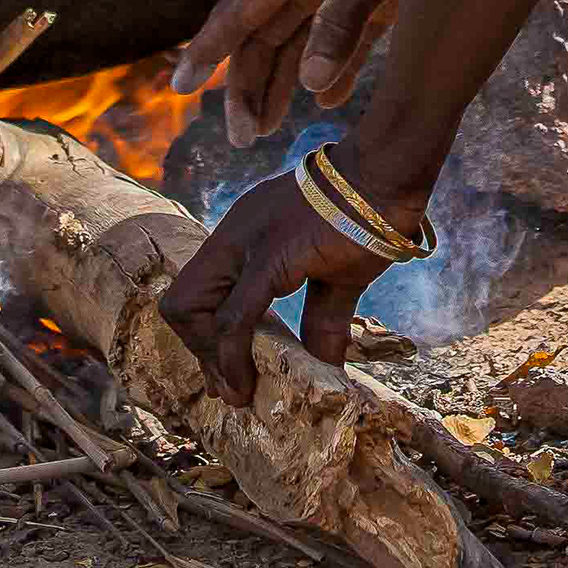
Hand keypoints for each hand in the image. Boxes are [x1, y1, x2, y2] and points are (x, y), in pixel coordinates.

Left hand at [156, 169, 387, 400]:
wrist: (386, 175)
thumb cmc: (367, 215)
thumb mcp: (336, 274)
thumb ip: (322, 318)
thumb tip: (326, 364)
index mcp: (243, 235)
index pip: (196, 290)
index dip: (206, 336)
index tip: (230, 368)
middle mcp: (232, 237)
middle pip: (181, 303)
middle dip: (201, 353)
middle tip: (230, 389)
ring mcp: (245, 244)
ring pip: (193, 310)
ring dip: (212, 360)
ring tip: (238, 392)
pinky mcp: (269, 257)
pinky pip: (234, 318)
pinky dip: (232, 358)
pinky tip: (246, 384)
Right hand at [170, 0, 414, 143]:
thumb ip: (341, 24)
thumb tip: (310, 85)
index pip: (239, 14)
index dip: (208, 50)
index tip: (180, 87)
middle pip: (262, 41)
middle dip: (247, 88)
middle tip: (242, 139)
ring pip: (294, 48)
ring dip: (278, 88)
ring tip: (263, 132)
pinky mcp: (372, 6)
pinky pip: (341, 47)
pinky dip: (332, 76)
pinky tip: (324, 105)